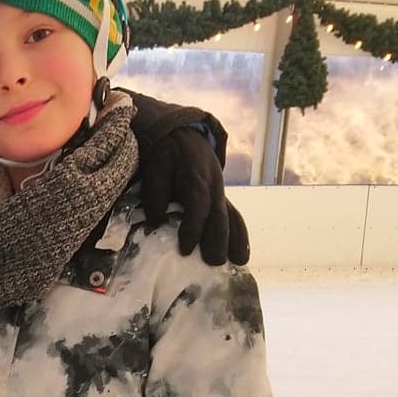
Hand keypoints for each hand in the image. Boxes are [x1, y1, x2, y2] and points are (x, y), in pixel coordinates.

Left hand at [139, 128, 249, 267]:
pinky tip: (242, 253)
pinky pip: (234, 216)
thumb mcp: (155, 167)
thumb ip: (155, 193)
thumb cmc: (167, 153)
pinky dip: (240, 234)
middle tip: (215, 263)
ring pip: (231, 216)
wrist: (183, 134)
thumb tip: (156, 221)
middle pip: (218, 215)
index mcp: (195, 178)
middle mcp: (213, 186)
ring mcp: (221, 191)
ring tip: (239, 262)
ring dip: (235, 240)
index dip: (193, 228)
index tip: (186, 249)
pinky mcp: (221, 197)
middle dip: (218, 240)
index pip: (198, 206)